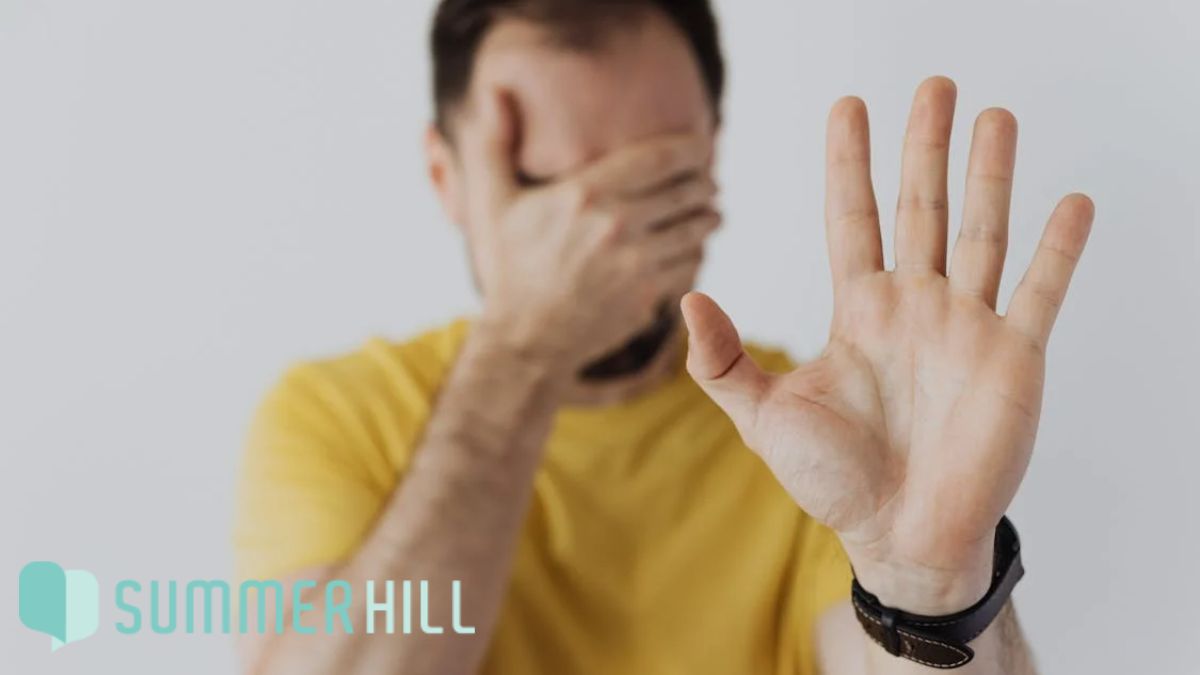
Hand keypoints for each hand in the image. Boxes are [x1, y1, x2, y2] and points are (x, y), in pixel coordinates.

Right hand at [460, 89, 720, 370]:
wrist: (524, 338)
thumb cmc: (510, 267)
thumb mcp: (493, 202)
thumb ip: (494, 143)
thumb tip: (494, 91)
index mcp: (583, 192)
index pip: (660, 158)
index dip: (691, 148)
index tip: (704, 144)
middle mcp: (615, 223)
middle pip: (686, 190)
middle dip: (703, 182)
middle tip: (708, 180)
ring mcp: (635, 263)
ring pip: (696, 227)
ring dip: (709, 215)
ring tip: (711, 211)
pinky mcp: (648, 295)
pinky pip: (691, 263)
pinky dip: (698, 252)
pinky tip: (695, 247)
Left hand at [681, 77, 1093, 612]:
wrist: (898, 538)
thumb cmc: (832, 481)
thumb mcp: (763, 417)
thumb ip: (724, 361)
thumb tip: (688, 299)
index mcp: (860, 311)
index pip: (852, 218)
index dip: (849, 164)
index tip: (848, 107)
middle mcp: (915, 306)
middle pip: (921, 208)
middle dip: (925, 147)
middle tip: (934, 85)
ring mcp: (966, 327)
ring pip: (981, 232)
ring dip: (990, 175)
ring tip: (994, 117)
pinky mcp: (1012, 358)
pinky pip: (1039, 291)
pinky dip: (1057, 250)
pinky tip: (1070, 203)